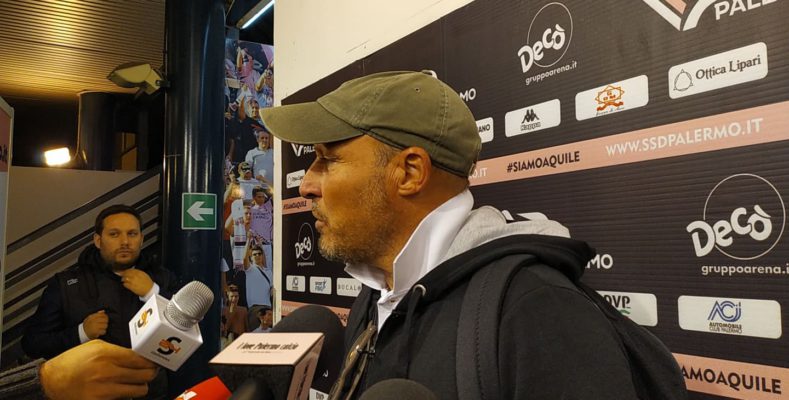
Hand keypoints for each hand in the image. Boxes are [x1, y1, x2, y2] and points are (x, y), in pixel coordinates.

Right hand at [39, 339, 157, 399]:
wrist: (51, 381)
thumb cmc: (74, 362)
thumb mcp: (95, 347)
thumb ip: (118, 351)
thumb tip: (139, 356)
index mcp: (106, 354)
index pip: (141, 359)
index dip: (151, 361)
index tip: (152, 362)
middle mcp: (107, 372)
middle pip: (145, 375)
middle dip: (150, 373)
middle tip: (148, 372)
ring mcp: (104, 390)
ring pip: (139, 390)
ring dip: (140, 386)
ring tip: (134, 382)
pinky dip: (126, 396)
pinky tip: (120, 390)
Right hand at [82, 310, 107, 339]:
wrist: (82, 333)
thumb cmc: (87, 324)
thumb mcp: (90, 318)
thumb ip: (97, 314)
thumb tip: (103, 311)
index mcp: (92, 316)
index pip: (102, 314)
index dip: (105, 316)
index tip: (104, 319)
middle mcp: (93, 321)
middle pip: (105, 320)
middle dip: (105, 322)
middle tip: (103, 324)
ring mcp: (95, 326)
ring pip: (105, 325)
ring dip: (104, 327)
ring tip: (101, 328)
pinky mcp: (96, 332)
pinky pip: (104, 331)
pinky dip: (103, 332)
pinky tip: (100, 332)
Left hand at [119, 269, 153, 296]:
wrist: (149, 290)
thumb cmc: (147, 282)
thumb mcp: (144, 274)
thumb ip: (138, 272)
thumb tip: (131, 270)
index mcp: (139, 272)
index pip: (130, 270)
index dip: (126, 270)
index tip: (124, 271)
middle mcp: (135, 276)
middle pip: (126, 273)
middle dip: (123, 274)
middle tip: (122, 275)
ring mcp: (132, 281)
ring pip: (124, 278)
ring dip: (123, 279)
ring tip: (124, 280)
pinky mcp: (131, 287)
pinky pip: (125, 284)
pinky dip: (124, 284)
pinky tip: (126, 284)